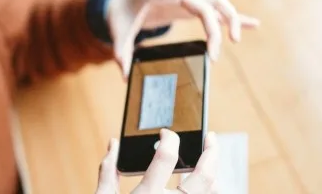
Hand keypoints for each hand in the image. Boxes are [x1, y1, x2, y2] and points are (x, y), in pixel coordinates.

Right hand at [95, 130, 218, 193]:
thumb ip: (108, 171)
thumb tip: (114, 144)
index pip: (166, 157)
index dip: (169, 139)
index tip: (166, 133)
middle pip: (203, 176)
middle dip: (211, 152)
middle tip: (211, 137)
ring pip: (211, 193)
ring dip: (213, 176)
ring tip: (209, 164)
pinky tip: (203, 189)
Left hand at [106, 0, 259, 76]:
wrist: (124, 1)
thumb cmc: (121, 11)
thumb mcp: (117, 29)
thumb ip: (120, 48)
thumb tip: (123, 73)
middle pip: (207, 3)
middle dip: (215, 27)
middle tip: (215, 54)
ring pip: (217, 5)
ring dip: (230, 20)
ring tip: (235, 41)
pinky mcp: (192, 9)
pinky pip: (216, 13)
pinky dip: (233, 19)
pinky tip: (253, 24)